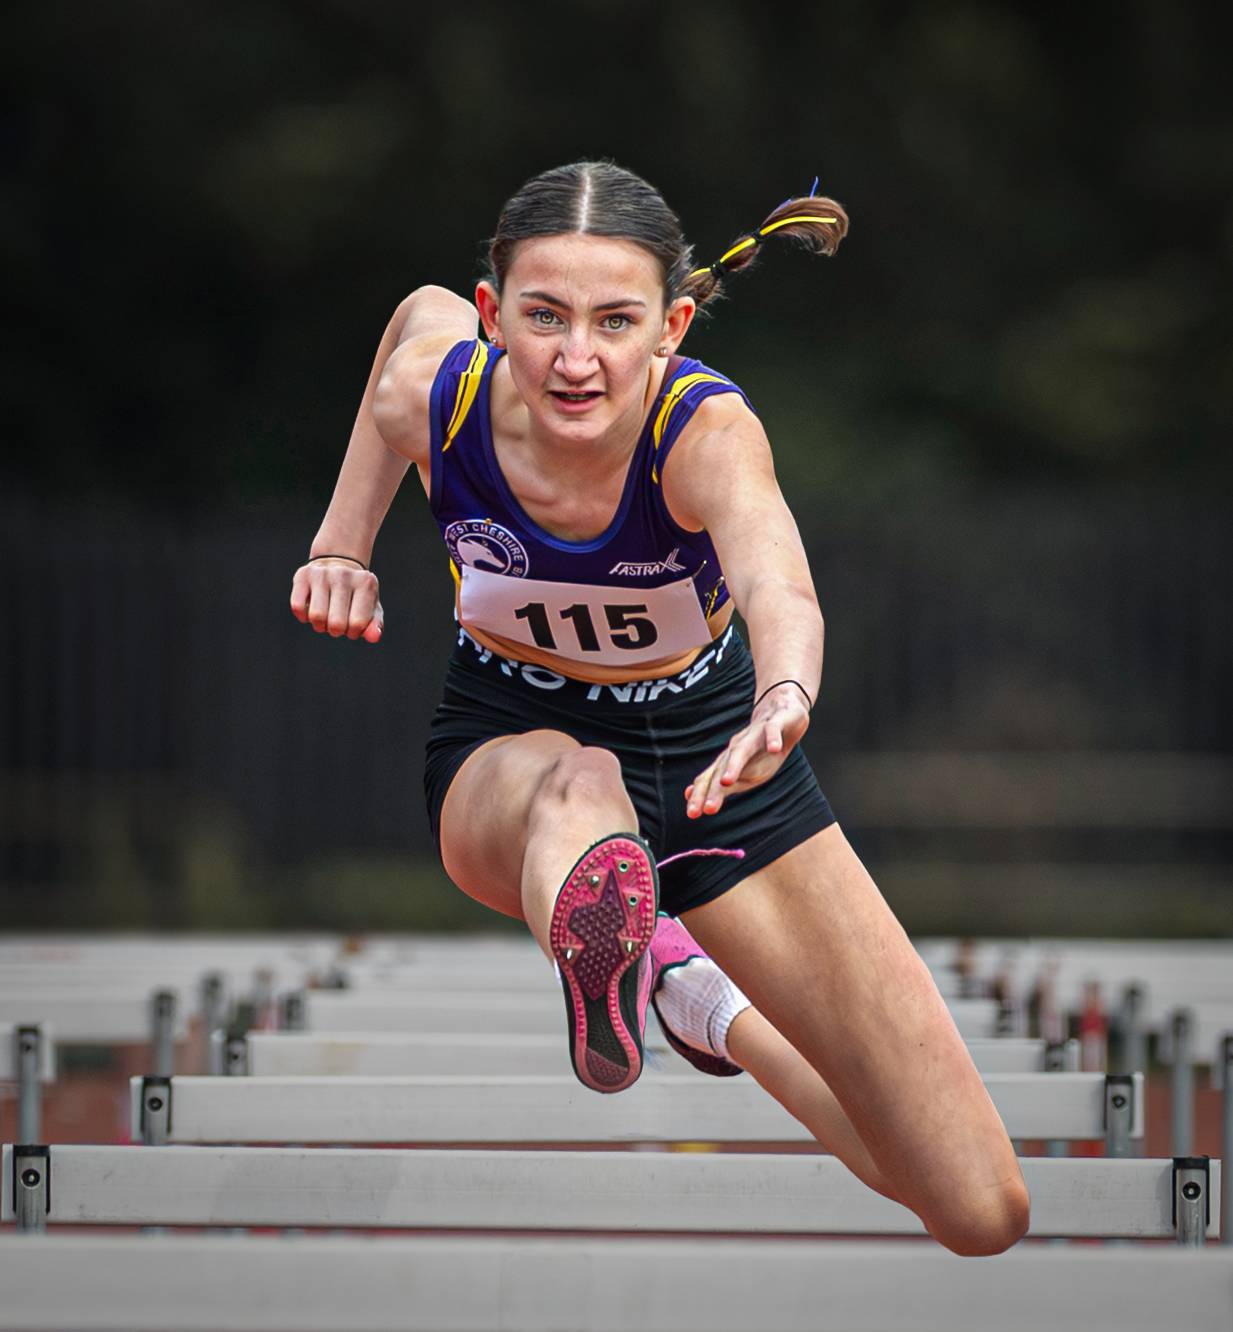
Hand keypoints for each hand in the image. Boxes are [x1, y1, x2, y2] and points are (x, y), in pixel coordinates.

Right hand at [289, 559, 383, 642]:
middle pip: (336, 623)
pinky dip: (303, 616)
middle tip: (338, 623)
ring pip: (316, 616)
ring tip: (325, 617)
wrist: (337, 564)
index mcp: (365, 583)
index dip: (354, 632)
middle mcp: (344, 574)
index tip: (353, 625)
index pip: (358, 623)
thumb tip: (374, 637)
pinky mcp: (303, 575)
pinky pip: (297, 607)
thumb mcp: (371, 608)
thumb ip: (375, 625)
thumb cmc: (356, 595)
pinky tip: (310, 609)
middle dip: (336, 631)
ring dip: (319, 625)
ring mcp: (322, 573)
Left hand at [685, 683, 809, 817]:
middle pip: (722, 767)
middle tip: (707, 808)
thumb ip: (719, 783)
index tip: (692, 814)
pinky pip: (772, 730)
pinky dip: (773, 739)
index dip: (701, 795)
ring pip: (742, 749)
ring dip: (733, 765)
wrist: (783, 713)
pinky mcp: (775, 723)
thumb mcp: (744, 772)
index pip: (710, 778)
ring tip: (727, 782)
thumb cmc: (761, 748)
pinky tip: (774, 749)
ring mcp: (755, 735)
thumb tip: (688, 794)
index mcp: (728, 760)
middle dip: (713, 788)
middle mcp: (737, 747)